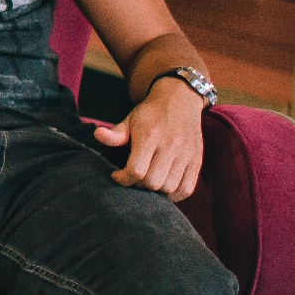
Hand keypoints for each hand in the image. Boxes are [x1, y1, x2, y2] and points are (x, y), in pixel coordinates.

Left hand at [93, 78, 205, 200]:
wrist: (180, 100)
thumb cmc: (150, 114)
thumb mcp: (129, 120)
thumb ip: (115, 133)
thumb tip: (98, 135)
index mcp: (150, 136)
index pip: (136, 170)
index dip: (123, 179)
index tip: (117, 175)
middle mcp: (171, 146)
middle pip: (152, 182)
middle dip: (138, 185)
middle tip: (133, 178)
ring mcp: (186, 154)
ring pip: (169, 188)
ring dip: (155, 191)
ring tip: (147, 181)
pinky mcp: (197, 161)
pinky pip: (186, 189)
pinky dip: (174, 194)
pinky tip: (163, 187)